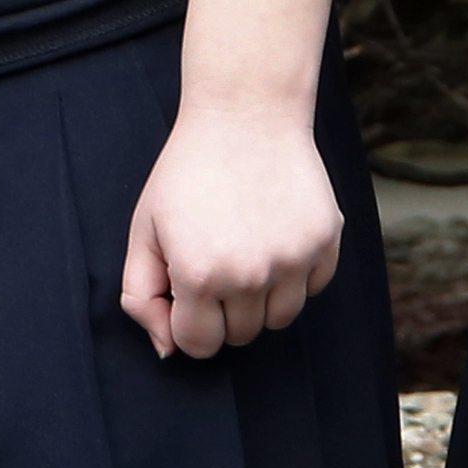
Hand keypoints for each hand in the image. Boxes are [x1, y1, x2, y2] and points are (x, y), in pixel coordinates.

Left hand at [119, 100, 343, 357]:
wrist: (245, 118)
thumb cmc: (186, 175)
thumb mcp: (143, 229)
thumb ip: (141, 293)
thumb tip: (165, 349)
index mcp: (199, 274)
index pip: (198, 345)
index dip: (186, 325)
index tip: (184, 295)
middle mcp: (250, 276)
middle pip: (240, 335)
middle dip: (221, 310)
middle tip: (211, 260)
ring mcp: (293, 262)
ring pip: (278, 319)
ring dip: (258, 298)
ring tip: (241, 248)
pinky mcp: (327, 247)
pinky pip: (310, 290)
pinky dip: (292, 275)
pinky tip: (272, 234)